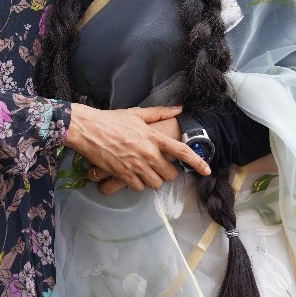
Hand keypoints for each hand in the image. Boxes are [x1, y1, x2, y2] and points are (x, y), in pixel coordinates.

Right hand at [66, 104, 210, 192]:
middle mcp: (148, 154)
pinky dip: (138, 183)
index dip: (198, 162)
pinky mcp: (124, 175)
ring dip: (153, 179)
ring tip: (145, 170)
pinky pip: (139, 187)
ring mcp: (136, 166)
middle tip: (159, 166)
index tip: (207, 170)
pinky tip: (133, 174)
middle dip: (167, 172)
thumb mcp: (138, 114)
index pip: (182, 152)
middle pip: (170, 174)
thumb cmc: (112, 120)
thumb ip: (161, 113)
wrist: (88, 129)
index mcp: (154, 137)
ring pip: (156, 184)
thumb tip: (180, 108)